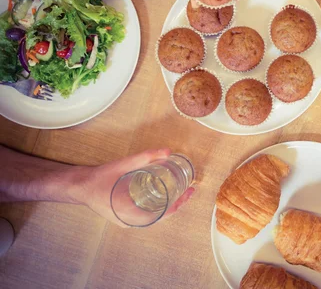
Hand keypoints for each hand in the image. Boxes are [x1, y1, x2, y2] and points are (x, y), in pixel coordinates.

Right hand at [76, 149, 194, 226]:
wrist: (79, 186)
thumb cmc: (99, 178)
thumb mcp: (123, 165)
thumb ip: (145, 157)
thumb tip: (167, 151)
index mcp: (130, 214)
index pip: (163, 214)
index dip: (179, 203)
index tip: (189, 192)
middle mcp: (130, 221)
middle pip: (162, 215)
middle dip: (178, 203)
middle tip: (190, 190)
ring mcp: (127, 221)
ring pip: (155, 216)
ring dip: (169, 205)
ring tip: (182, 192)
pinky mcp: (125, 217)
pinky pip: (146, 215)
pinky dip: (158, 206)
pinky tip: (165, 197)